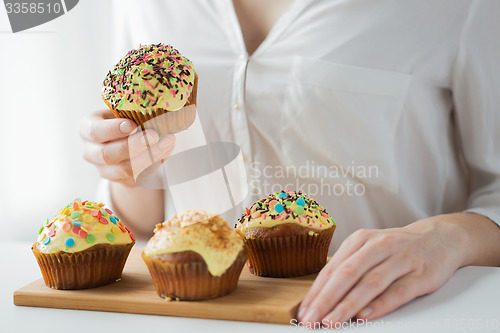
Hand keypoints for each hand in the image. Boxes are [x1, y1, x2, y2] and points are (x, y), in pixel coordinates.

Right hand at [80, 109, 175, 186]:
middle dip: (133, 145)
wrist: (125, 144)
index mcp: (87, 130)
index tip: (132, 125)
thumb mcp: (121, 112)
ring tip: (167, 142)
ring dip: (149, 156)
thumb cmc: (123, 121)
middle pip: (108, 155)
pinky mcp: (122, 181)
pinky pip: (139, 176)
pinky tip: (167, 151)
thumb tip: (154, 107)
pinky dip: (155, 163)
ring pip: (125, 169)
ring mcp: (105, 170)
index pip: (95, 132)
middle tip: (154, 135)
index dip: (114, 129)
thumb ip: (130, 111)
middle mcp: (91, 152)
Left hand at [297, 214, 472, 327]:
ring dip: (347, 305)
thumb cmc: (396, 249)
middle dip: (325, 300)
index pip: (332, 269)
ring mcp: (400, 259)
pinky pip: (397, 292)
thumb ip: (348, 269)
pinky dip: (379, 305)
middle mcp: (378, 246)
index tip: (303, 312)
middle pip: (346, 274)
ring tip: (331, 322)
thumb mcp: (369, 249)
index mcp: (360, 239)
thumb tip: (321, 297)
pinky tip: (364, 317)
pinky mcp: (420, 274)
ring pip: (369, 283)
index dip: (316, 292)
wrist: (439, 239)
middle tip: (311, 320)